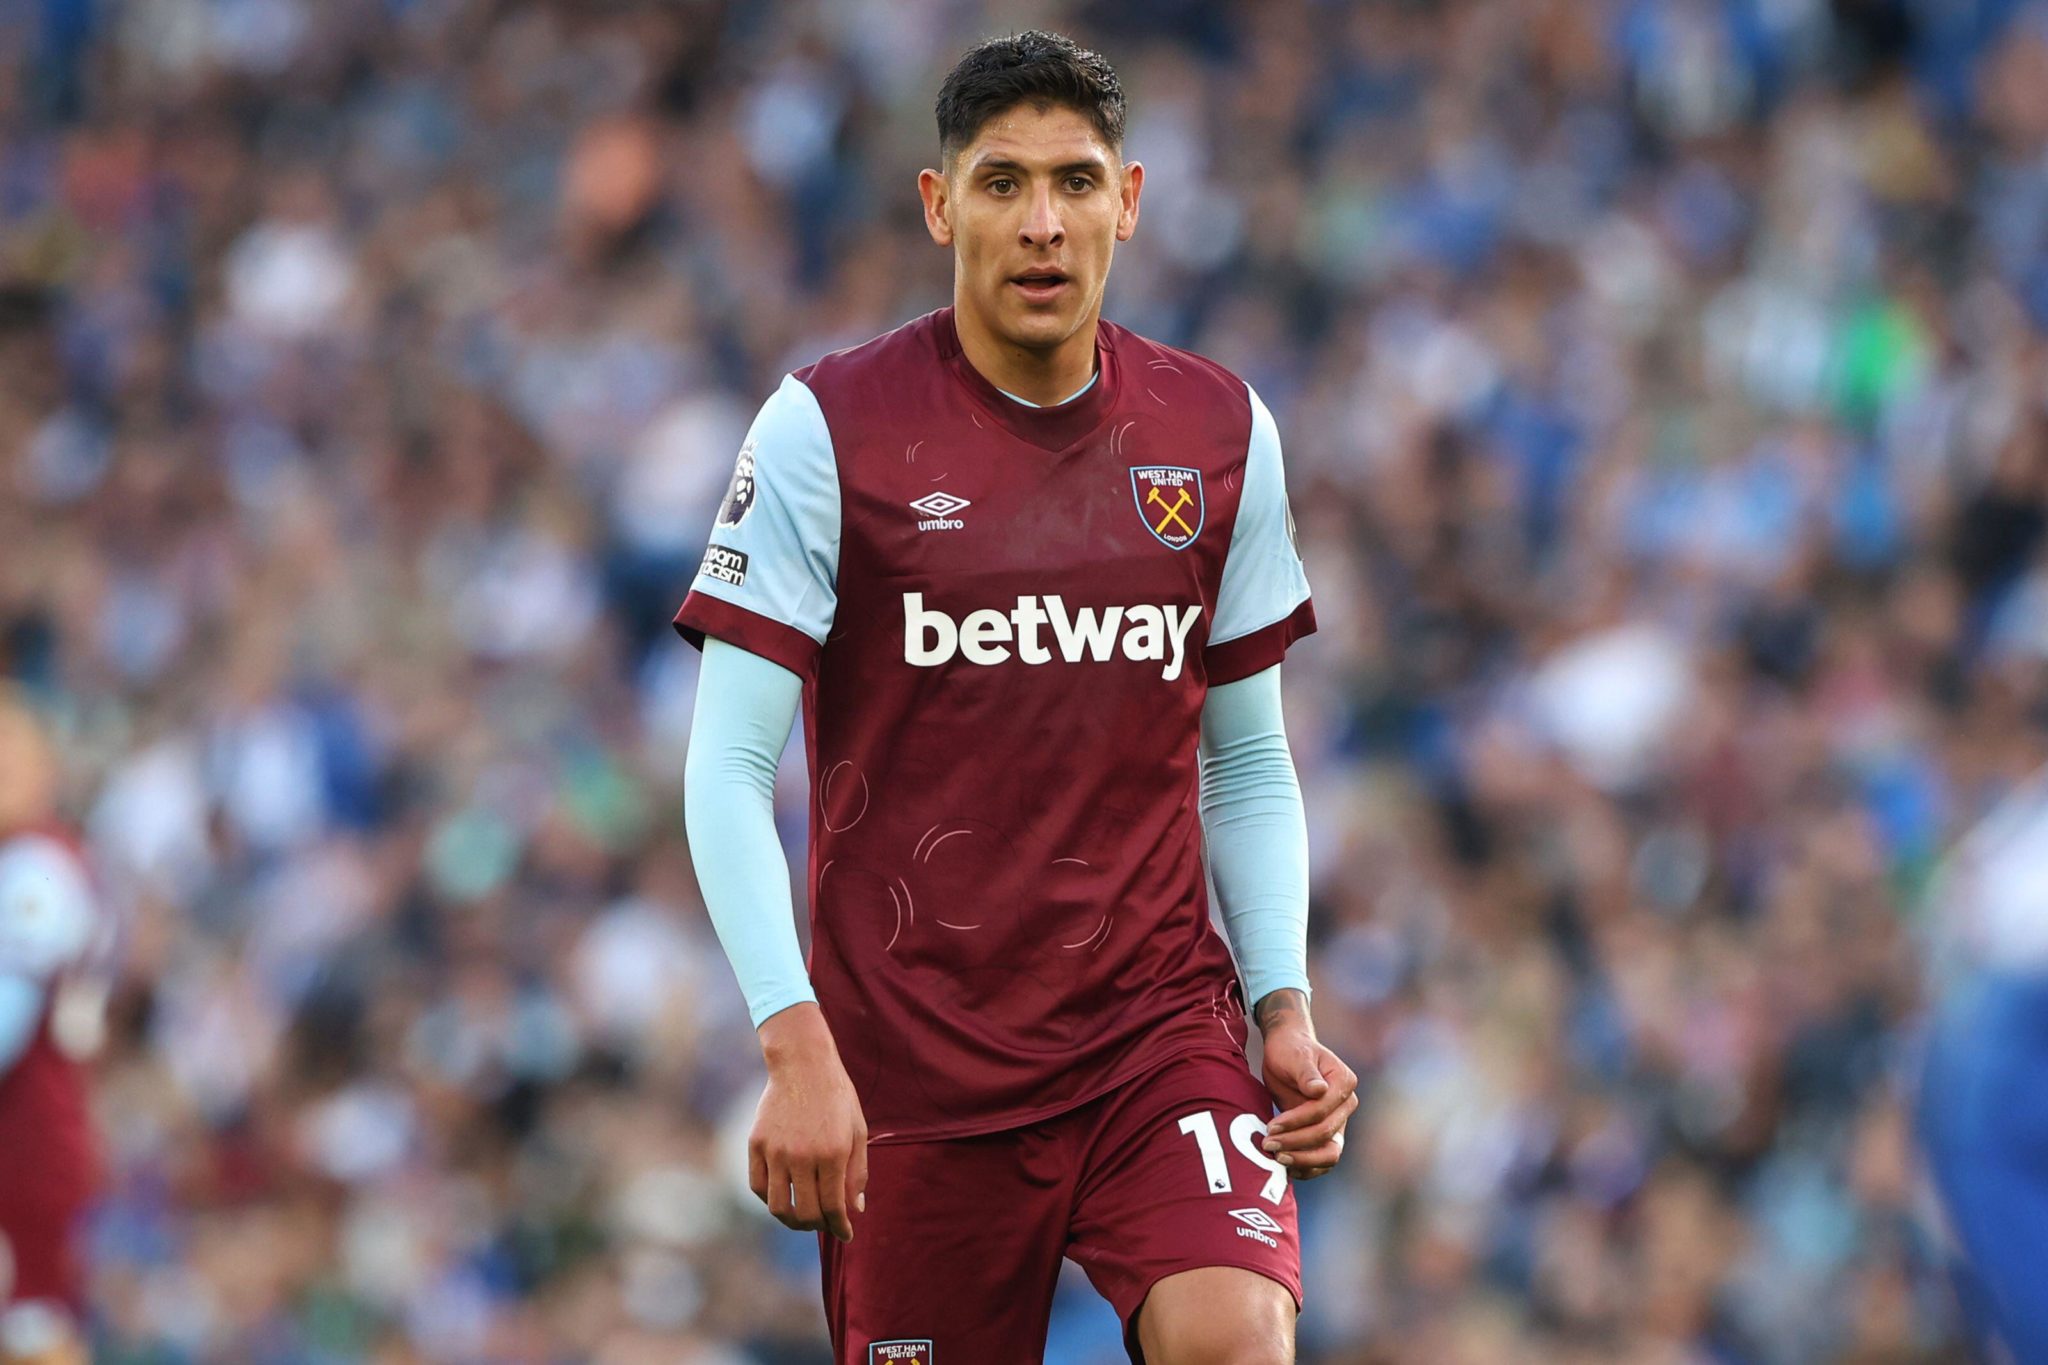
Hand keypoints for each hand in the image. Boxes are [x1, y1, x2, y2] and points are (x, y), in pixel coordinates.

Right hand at [750, 1003, 868, 1241]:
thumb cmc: (837, 1097)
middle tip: (826, 1224)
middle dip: (819, 1226)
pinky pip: (759, 1186)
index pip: (834, 1208)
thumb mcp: (857, 1131)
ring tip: (803, 1217)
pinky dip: (770, 1199)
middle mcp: (801, 1157)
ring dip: (792, 1220)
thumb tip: (855, 1209)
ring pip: (778, 1207)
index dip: (841, 1227)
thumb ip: (857, 1172)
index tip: (845, 1234)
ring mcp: (775, 1151)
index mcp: (832, 1154)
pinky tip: (784, 1196)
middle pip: (806, 1213)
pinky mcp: (756, 1144)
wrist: (803, 1064)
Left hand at [1255, 989, 1357, 1180]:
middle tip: (1267, 1144)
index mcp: (1344, 1081)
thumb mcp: (1295, 1056)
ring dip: (1303, 1160)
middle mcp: (1347, 1104)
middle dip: (1295, 1142)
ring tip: (1277, 1158)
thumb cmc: (1291, 1050)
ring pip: (1330, 1153)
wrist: (1288, 1052)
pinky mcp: (1328, 1135)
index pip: (1321, 1111)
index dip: (1296, 1122)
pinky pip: (1322, 1160)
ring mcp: (1340, 1122)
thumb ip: (1306, 1073)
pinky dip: (1306, 1167)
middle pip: (1325, 1134)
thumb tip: (1319, 1091)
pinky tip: (1285, 1166)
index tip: (1271, 1126)